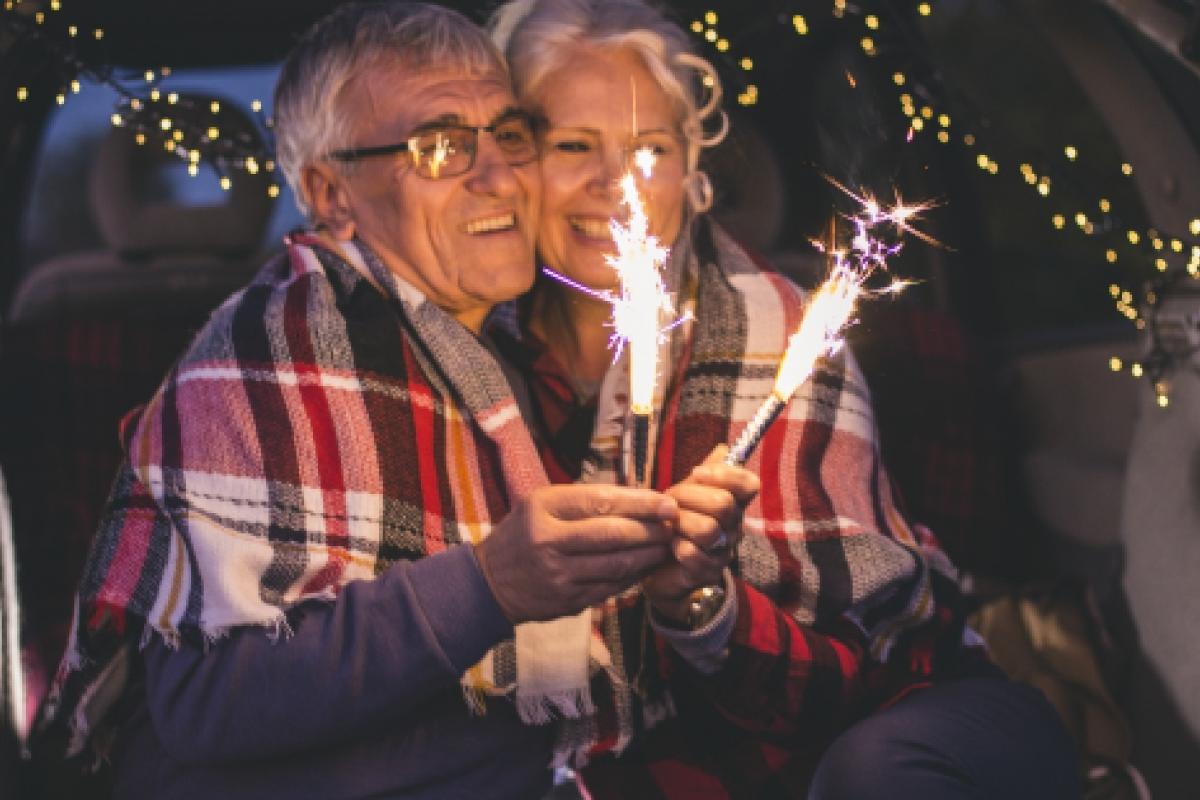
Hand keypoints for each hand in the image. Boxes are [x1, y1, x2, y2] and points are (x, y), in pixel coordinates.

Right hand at [475, 484, 677, 623]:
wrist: (489, 583)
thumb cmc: (523, 535)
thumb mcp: (540, 505)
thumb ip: (582, 501)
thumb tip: (638, 498)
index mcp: (542, 508)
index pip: (600, 501)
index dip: (639, 502)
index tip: (667, 501)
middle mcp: (548, 540)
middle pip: (612, 533)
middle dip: (650, 529)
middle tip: (673, 524)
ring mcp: (557, 574)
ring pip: (616, 564)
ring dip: (648, 554)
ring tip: (666, 544)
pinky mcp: (567, 601)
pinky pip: (611, 587)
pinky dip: (634, 576)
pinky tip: (647, 566)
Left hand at [642, 445, 759, 624]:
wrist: (659, 565)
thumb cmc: (676, 524)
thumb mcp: (688, 493)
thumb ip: (706, 472)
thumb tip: (723, 448)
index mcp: (732, 503)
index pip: (748, 484)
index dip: (724, 475)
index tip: (696, 473)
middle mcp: (734, 527)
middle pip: (723, 504)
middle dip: (688, 497)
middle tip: (669, 501)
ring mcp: (723, 551)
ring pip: (708, 530)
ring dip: (680, 524)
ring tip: (669, 525)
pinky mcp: (707, 573)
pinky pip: (692, 554)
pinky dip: (676, 547)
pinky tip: (670, 546)